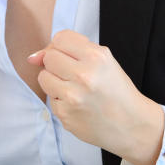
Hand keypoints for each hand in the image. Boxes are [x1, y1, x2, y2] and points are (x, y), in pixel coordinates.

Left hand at [30, 30, 164, 164]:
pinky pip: (50, 99)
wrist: (132, 125)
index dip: (62, 47)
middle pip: (49, 57)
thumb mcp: (104, 61)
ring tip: (74, 88)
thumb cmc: (116, 90)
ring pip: (43, 77)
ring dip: (54, 81)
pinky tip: (78, 105)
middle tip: (74, 74)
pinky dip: (60, 100)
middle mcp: (84, 75)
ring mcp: (73, 97)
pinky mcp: (65, 115)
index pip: (60, 39)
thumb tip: (32, 57)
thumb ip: (71, 51)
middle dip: (58, 64)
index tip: (70, 56)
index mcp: (97, 57)